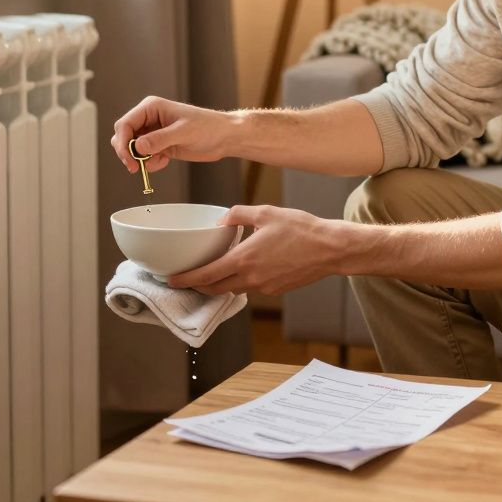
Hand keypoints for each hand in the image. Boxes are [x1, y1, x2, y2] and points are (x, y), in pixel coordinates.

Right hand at [111, 96, 235, 172]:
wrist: (224, 138)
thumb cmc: (208, 127)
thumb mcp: (183, 132)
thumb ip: (159, 139)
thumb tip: (137, 146)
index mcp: (151, 108)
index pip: (125, 124)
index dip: (122, 143)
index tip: (129, 159)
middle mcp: (149, 119)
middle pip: (123, 136)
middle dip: (128, 153)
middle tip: (136, 167)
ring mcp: (153, 133)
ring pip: (132, 148)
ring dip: (140, 159)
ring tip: (158, 161)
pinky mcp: (159, 145)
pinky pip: (144, 157)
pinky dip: (151, 163)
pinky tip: (165, 161)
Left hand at [166, 205, 376, 295]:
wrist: (330, 249)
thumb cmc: (301, 229)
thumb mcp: (266, 212)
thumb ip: (238, 214)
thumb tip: (223, 219)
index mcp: (244, 258)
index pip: (205, 275)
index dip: (185, 280)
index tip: (171, 280)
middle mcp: (251, 277)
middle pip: (215, 289)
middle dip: (198, 287)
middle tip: (186, 280)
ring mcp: (264, 286)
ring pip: (233, 289)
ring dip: (219, 284)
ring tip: (212, 273)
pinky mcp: (275, 289)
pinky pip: (251, 288)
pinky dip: (241, 281)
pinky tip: (244, 268)